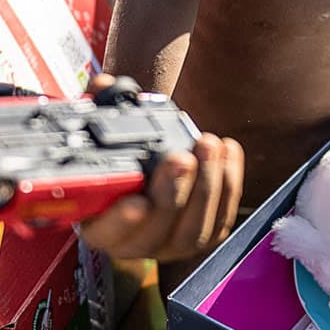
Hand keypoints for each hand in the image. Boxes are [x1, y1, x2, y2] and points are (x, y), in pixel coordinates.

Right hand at [77, 76, 243, 262]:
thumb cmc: (122, 157)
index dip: (121, 222)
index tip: (136, 202)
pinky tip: (227, 151)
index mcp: (100, 226)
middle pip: (157, 229)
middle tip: (180, 158)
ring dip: (207, 184)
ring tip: (208, 145)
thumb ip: (99, 110)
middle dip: (173, 192)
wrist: (152, 171)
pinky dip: (229, 183)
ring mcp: (173, 244)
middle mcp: (136, 244)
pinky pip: (222, 216)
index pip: (107, 232)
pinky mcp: (206, 234)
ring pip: (194, 228)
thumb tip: (102, 86)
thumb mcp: (103, 135)